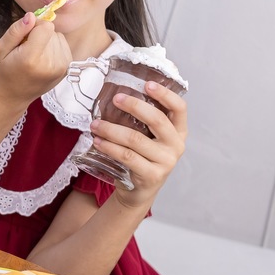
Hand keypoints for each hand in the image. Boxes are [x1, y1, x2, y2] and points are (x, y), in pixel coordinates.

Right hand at [0, 12, 72, 106]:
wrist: (15, 94)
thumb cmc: (6, 70)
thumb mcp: (2, 48)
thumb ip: (16, 30)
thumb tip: (32, 16)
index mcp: (32, 58)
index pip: (46, 27)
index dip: (35, 26)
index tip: (25, 36)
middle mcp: (50, 64)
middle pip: (52, 31)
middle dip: (39, 35)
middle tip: (27, 49)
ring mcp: (61, 67)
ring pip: (58, 37)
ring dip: (47, 41)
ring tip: (35, 55)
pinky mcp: (66, 68)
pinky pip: (63, 45)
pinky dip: (53, 48)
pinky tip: (43, 58)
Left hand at [89, 82, 187, 205]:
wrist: (138, 191)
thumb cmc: (141, 157)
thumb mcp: (148, 138)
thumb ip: (142, 120)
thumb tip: (117, 93)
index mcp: (178, 132)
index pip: (179, 108)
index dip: (165, 94)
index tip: (147, 83)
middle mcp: (176, 145)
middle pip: (157, 120)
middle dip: (134, 106)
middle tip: (115, 99)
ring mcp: (166, 162)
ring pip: (136, 139)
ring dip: (112, 129)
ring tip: (95, 125)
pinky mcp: (152, 175)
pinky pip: (127, 157)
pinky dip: (110, 147)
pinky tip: (98, 141)